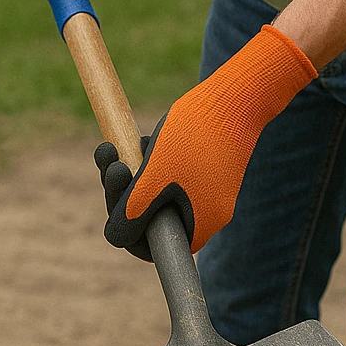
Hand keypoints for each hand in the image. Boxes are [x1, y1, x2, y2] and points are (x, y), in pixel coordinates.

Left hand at [95, 25, 317, 259]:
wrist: (233, 98)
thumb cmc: (194, 137)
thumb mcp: (154, 176)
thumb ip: (132, 211)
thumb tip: (115, 238)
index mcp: (198, 226)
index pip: (153, 247)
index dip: (128, 230)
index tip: (116, 203)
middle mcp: (205, 216)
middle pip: (150, 219)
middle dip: (122, 193)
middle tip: (111, 165)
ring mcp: (205, 193)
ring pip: (154, 194)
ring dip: (131, 174)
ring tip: (117, 148)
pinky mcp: (203, 172)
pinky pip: (167, 177)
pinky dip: (148, 163)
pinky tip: (141, 141)